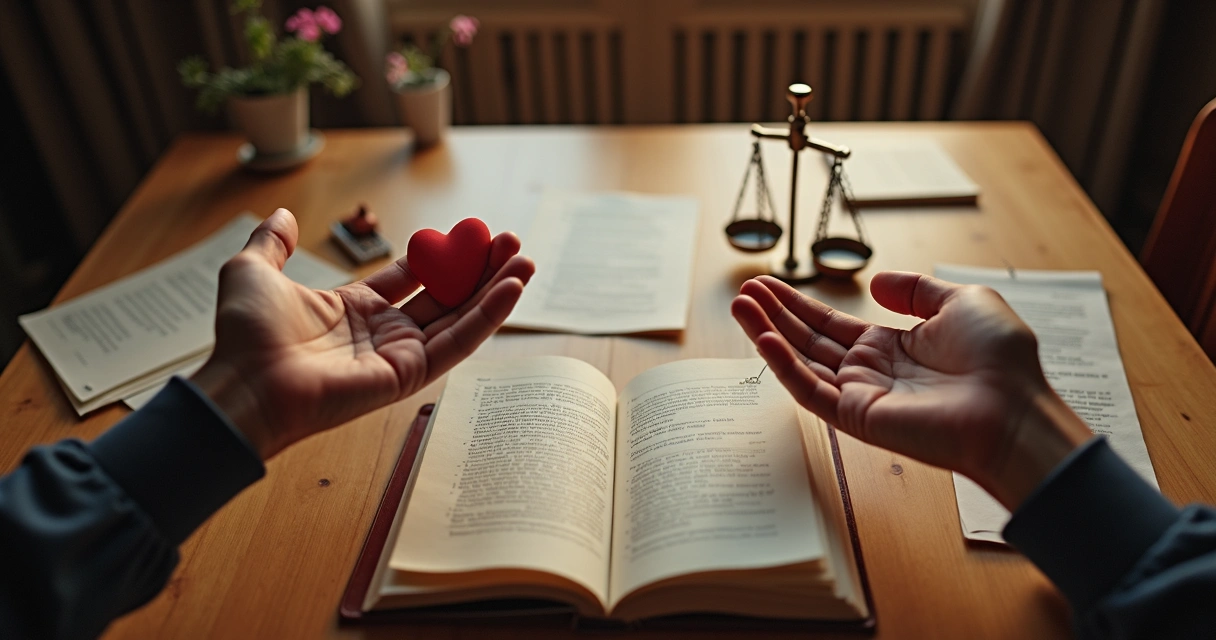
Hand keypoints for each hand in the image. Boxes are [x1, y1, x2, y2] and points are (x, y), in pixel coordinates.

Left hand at [190, 209, 534, 459]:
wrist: (246, 383)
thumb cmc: (245, 336)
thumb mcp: (253, 271)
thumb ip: (272, 243)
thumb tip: (281, 215)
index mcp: (355, 309)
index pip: (414, 278)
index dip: (444, 256)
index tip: (472, 233)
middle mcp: (383, 333)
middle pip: (447, 295)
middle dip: (480, 268)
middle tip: (510, 241)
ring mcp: (400, 355)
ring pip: (461, 317)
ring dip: (495, 288)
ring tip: (524, 258)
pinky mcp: (410, 374)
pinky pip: (459, 341)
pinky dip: (489, 315)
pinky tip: (512, 287)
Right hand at [732, 272, 1091, 509]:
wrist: (1014, 410)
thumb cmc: (1001, 360)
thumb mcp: (962, 301)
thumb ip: (915, 289)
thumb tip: (874, 282)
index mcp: (893, 347)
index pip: (831, 325)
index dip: (799, 304)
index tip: (769, 285)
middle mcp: (871, 372)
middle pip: (808, 340)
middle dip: (774, 315)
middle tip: (744, 292)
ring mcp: (861, 395)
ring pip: (801, 362)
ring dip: (767, 333)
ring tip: (741, 305)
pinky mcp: (856, 417)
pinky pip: (809, 390)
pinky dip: (783, 365)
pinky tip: (763, 338)